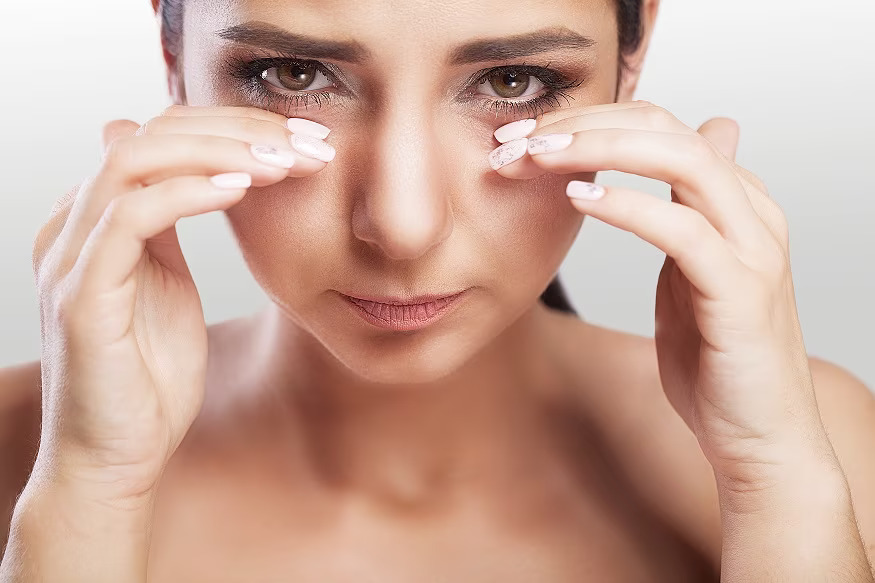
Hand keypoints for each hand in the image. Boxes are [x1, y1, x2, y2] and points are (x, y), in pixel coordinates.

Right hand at [29, 105, 332, 502]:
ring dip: (221, 152)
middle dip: (239, 128)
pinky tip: (241, 192)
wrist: (116, 458)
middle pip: (152, 132)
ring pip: (137, 158)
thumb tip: (192, 176)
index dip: (236, 126)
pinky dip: (189, 193)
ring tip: (284, 162)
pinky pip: (131, 217)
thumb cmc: (149, 379)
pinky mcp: (80, 294)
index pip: (162, 135)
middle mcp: (78, 225)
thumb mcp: (170, 286)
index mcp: (101, 220)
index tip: (306, 140)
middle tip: (308, 142)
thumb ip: (173, 227)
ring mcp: (73, 256)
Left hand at [490, 101, 835, 488]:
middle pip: (668, 129)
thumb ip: (682, 215)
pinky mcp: (742, 292)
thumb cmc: (716, 360)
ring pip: (682, 162)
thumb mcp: (691, 274)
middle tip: (520, 139)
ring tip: (539, 157)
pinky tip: (579, 200)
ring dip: (601, 151)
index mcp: (736, 203)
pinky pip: (683, 231)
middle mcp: (752, 213)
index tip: (524, 136)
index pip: (661, 126)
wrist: (759, 438)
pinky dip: (628, 208)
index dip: (589, 119)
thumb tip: (681, 169)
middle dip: (586, 124)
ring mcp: (753, 249)